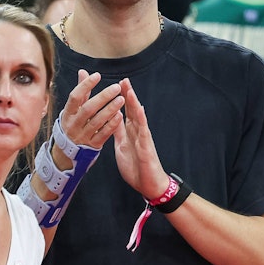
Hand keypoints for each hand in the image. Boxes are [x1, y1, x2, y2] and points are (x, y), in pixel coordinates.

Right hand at [51, 70, 124, 167]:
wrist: (67, 151)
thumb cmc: (74, 124)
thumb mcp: (73, 110)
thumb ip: (81, 92)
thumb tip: (83, 72)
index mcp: (68, 113)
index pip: (75, 97)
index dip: (85, 86)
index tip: (97, 76)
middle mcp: (73, 124)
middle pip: (88, 109)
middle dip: (103, 97)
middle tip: (116, 88)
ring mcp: (82, 135)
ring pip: (97, 122)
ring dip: (110, 110)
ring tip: (122, 99)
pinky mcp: (92, 145)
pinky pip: (103, 134)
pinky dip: (111, 125)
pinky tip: (120, 116)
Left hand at [111, 78, 168, 198]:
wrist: (149, 185)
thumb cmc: (137, 168)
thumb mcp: (122, 148)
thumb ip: (118, 133)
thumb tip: (113, 120)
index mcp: (129, 134)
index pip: (123, 112)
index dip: (119, 99)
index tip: (115, 85)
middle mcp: (137, 133)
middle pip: (131, 110)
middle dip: (126, 95)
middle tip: (123, 79)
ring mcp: (143, 138)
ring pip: (137, 117)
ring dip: (133, 102)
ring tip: (129, 88)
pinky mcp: (146, 146)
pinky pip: (143, 130)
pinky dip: (141, 118)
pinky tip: (138, 108)